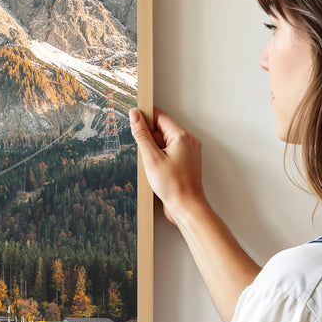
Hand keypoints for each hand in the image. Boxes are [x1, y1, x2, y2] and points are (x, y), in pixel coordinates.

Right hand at [129, 107, 206, 224]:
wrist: (186, 207)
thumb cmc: (173, 185)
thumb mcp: (151, 158)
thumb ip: (141, 134)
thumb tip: (135, 115)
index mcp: (181, 136)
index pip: (160, 116)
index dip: (145, 118)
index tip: (133, 120)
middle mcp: (188, 141)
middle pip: (162, 129)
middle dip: (149, 139)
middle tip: (145, 155)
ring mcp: (188, 151)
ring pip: (165, 142)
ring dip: (154, 150)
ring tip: (153, 166)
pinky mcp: (185, 161)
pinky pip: (169, 152)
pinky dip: (159, 158)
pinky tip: (157, 170)